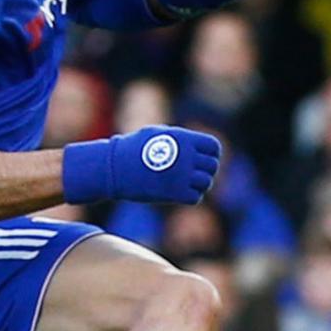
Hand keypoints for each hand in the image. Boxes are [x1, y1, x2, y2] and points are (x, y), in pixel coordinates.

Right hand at [61, 126, 223, 206]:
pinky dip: (190, 197)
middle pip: (212, 166)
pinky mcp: (176, 193)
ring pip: (206, 183)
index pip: (214, 147)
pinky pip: (195, 197)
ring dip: (199, 186)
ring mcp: (183, 175)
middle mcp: (188, 156)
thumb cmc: (132, 149)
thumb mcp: (156, 133)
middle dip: (206, 171)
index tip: (203, 160)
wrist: (116, 168)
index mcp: (185, 139)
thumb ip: (178, 138)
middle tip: (195, 176)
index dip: (211, 155)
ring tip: (188, 185)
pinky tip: (180, 194)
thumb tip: (192, 145)